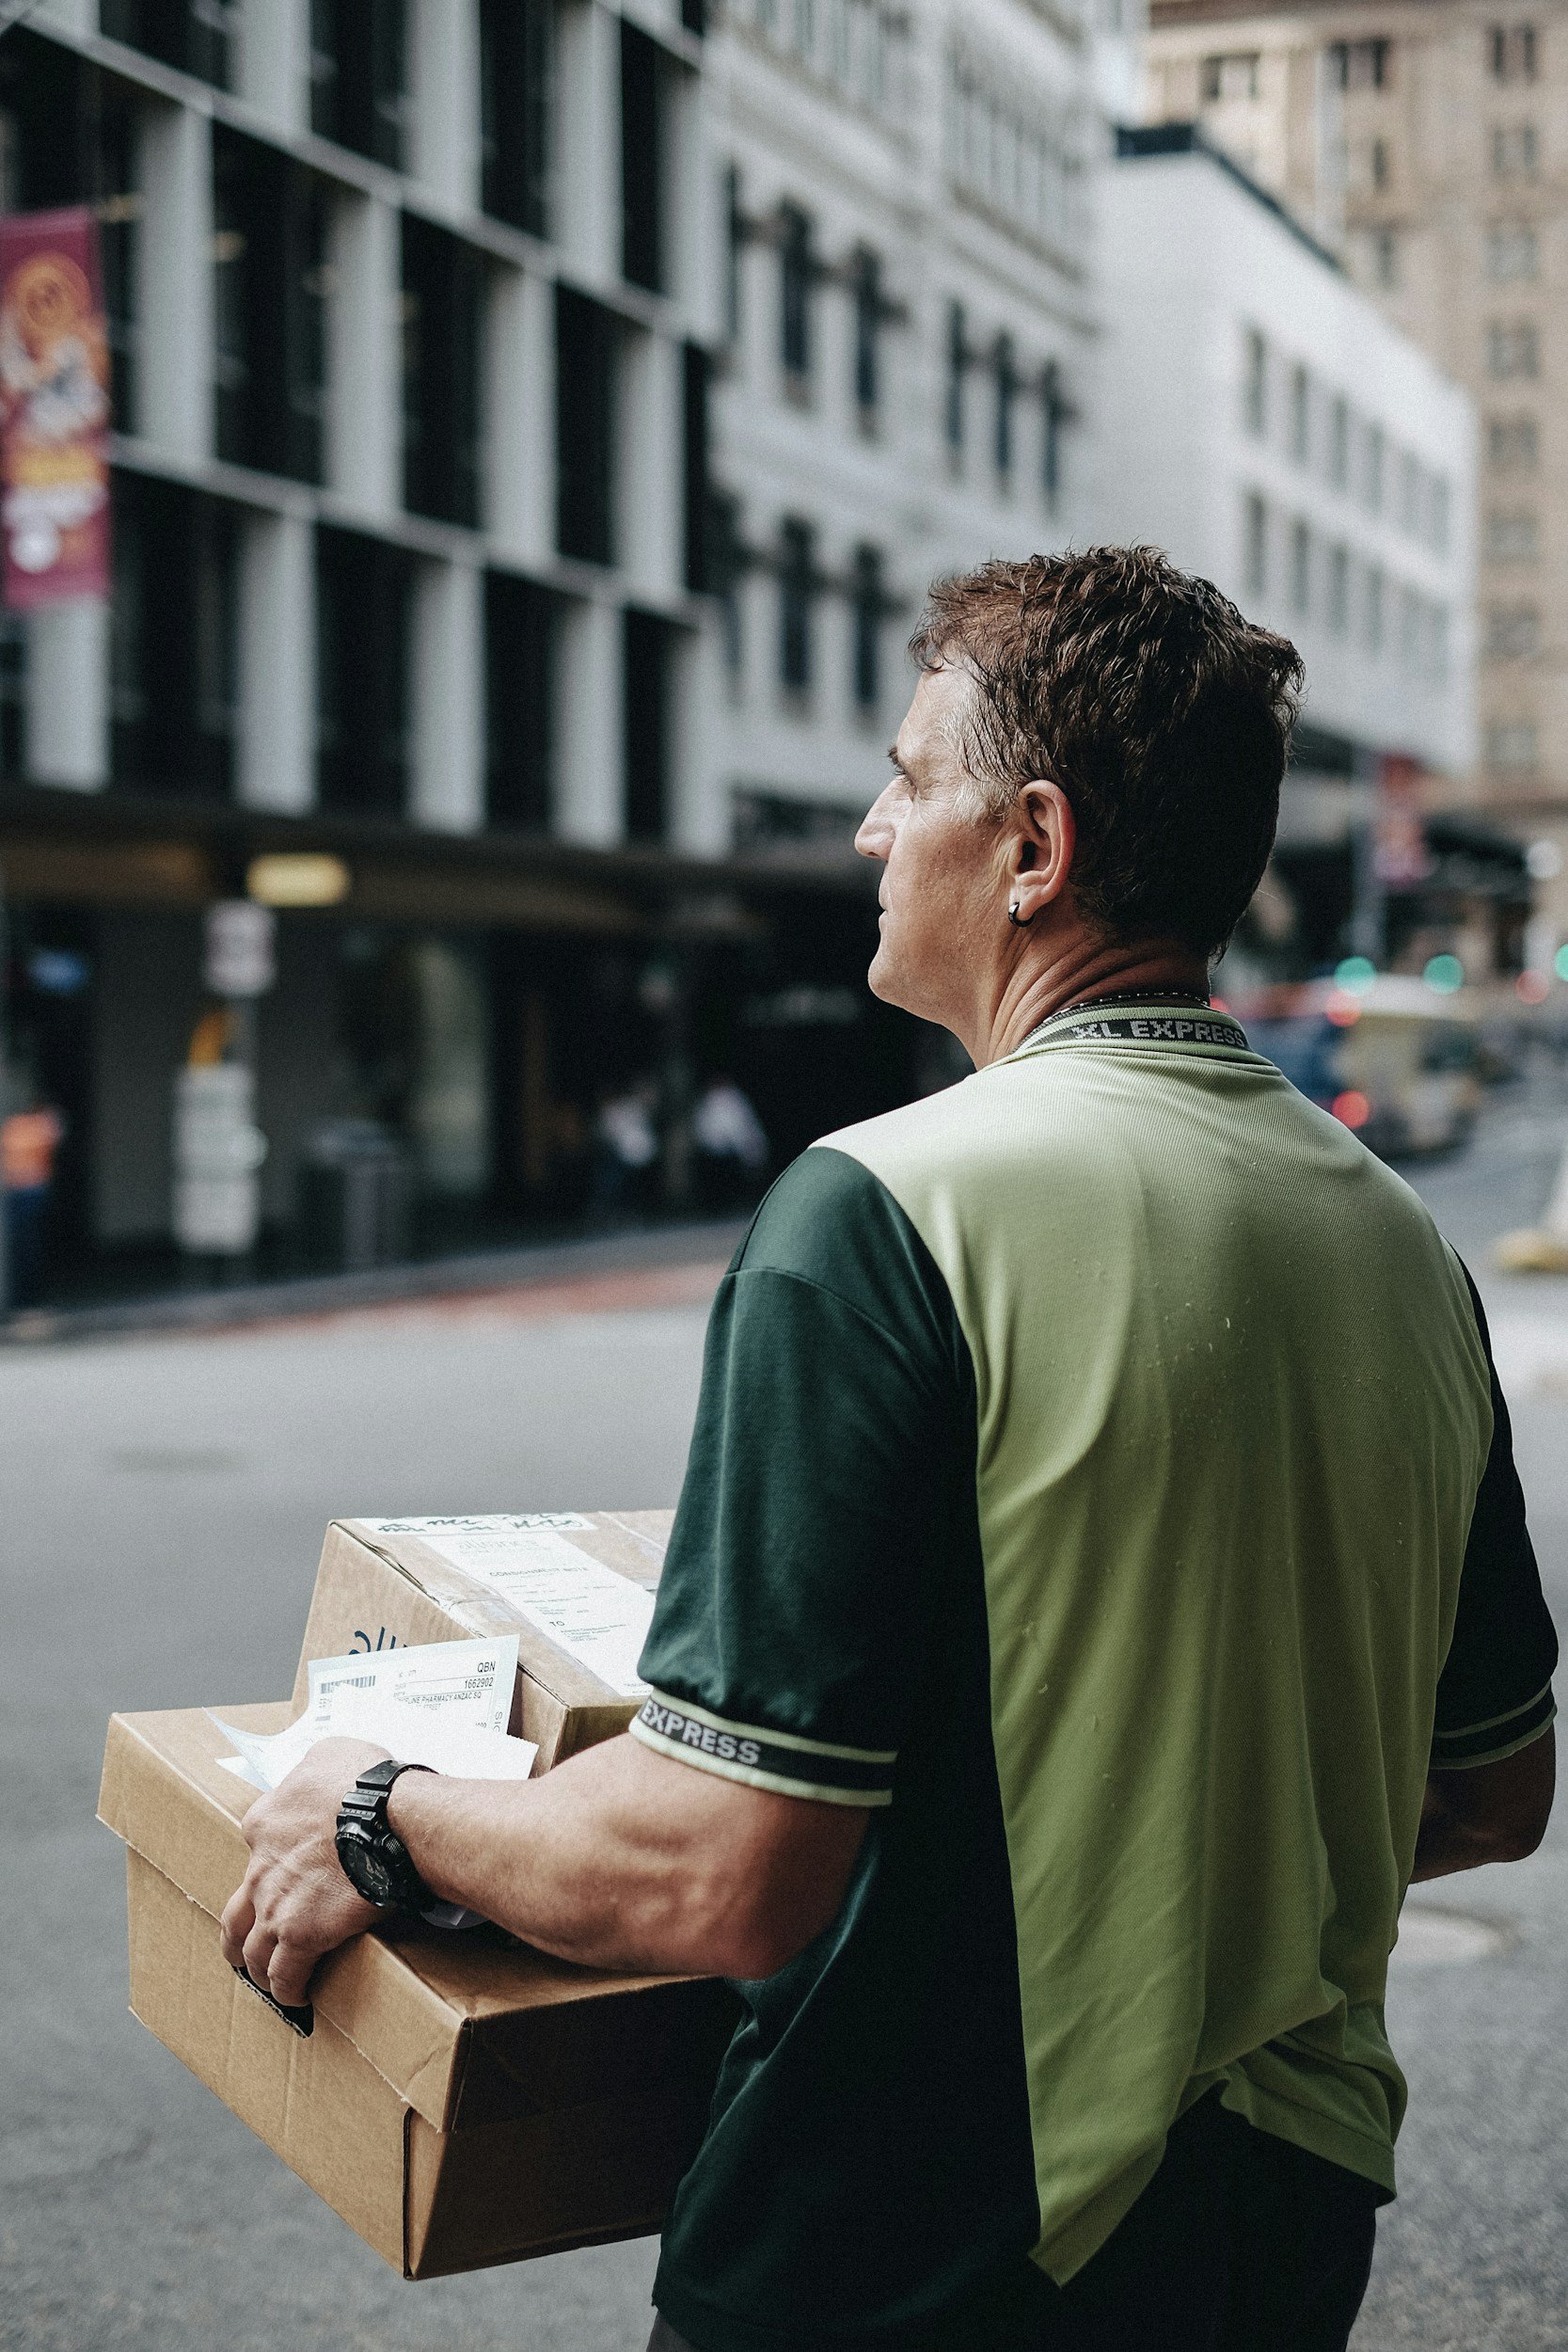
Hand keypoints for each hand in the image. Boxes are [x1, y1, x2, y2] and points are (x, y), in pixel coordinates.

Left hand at [219, 1736, 390, 2008]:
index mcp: (264, 1821)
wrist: (385, 1817)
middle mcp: (260, 1866)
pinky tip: (296, 1999)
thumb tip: (322, 1776)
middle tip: (249, 1944)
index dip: (268, 1862)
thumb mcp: (332, 1752)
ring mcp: (275, 1905)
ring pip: (251, 1949)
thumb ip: (315, 1766)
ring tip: (268, 1980)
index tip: (283, 1873)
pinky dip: (288, 1989)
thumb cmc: (366, 1782)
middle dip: (239, 1932)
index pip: (254, 1847)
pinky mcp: (300, 1936)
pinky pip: (285, 1975)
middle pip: (237, 1910)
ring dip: (257, 1967)